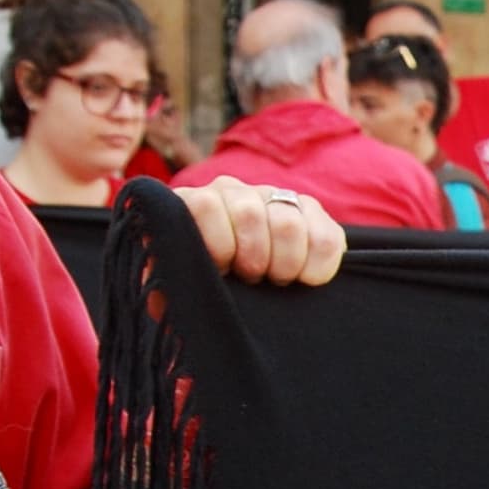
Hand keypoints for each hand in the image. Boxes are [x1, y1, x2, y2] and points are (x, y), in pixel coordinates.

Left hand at [180, 177, 348, 288]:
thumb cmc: (202, 292)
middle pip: (250, 212)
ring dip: (285, 263)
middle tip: (252, 279)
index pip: (204, 205)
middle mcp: (232, 191)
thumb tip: (161, 298)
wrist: (241, 291)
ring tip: (276, 280)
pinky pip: (327, 235)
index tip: (221, 271)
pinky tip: (305, 279)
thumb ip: (165, 292)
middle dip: (254, 258)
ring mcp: (273, 196)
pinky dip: (319, 265)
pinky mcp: (311, 211)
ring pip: (289, 221)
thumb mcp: (177, 294)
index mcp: (194, 205)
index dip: (217, 244)